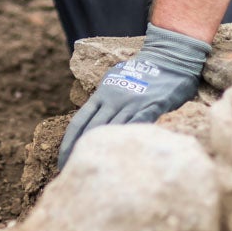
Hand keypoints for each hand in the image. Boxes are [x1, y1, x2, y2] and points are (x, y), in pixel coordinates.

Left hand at [57, 23, 210, 167]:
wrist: (169, 57)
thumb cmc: (141, 70)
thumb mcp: (114, 80)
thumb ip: (103, 100)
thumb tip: (92, 118)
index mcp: (102, 95)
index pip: (78, 123)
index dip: (68, 144)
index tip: (61, 162)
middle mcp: (114, 101)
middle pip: (91, 132)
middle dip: (79, 153)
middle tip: (72, 174)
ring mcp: (133, 104)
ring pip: (112, 132)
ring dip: (102, 153)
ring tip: (95, 174)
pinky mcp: (153, 107)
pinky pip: (138, 126)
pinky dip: (128, 142)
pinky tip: (122, 159)